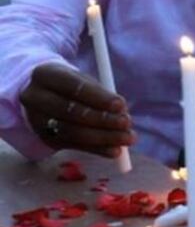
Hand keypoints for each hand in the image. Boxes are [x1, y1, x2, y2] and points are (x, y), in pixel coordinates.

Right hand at [19, 62, 133, 157]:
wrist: (44, 95)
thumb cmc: (71, 85)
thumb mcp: (83, 80)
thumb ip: (101, 94)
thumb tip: (122, 112)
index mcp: (45, 75)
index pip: (73, 87)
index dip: (99, 97)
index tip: (121, 105)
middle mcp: (35, 97)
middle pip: (71, 111)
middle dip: (103, 119)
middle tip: (127, 123)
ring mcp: (37, 120)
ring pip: (72, 131)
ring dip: (103, 137)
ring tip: (126, 138)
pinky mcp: (45, 138)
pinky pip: (73, 145)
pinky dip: (96, 149)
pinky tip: (114, 150)